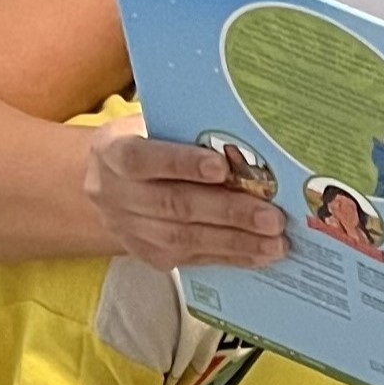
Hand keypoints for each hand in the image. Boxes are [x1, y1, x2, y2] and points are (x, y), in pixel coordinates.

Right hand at [83, 123, 287, 269]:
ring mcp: (130, 230)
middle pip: (174, 206)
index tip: (221, 167)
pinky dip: (230, 256)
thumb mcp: (154, 125)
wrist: (107, 184)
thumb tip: (245, 142)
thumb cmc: (146, 143)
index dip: (182, 164)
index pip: (142, 160)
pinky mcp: (149, 255)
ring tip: (275, 242)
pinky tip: (260, 253)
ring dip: (236, 242)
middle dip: (228, 212)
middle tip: (272, 218)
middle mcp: (116, 195)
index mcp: (114, 153)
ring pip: (185, 239)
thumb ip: (186, 132)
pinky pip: (192, 259)